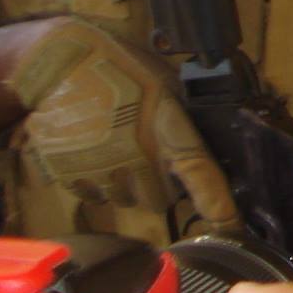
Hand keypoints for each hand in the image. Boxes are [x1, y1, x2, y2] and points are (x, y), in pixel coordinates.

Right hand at [9, 20, 238, 233]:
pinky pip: (93, 194)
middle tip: (146, 154)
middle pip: (160, 199)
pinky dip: (94, 181)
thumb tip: (203, 143)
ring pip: (125, 199)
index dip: (221, 210)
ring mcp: (102, 172)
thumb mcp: (165, 85)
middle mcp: (138, 160)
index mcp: (168, 132)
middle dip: (158, 184)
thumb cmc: (119, 66)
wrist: (60, 62)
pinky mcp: (71, 177)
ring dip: (125, 183)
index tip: (233, 230)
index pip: (203, 178)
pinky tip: (90, 149)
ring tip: (114, 146)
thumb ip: (181, 121)